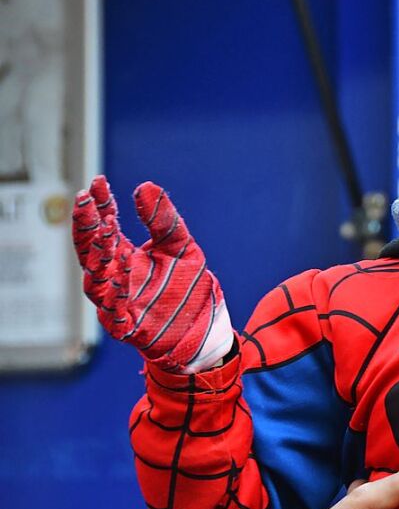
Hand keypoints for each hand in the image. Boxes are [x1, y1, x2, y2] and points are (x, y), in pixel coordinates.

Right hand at [72, 175, 233, 372]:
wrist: (201, 326)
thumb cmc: (185, 285)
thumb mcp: (180, 245)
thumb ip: (163, 219)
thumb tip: (145, 186)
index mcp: (123, 255)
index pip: (103, 225)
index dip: (98, 205)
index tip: (97, 183)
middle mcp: (114, 276)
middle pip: (91, 250)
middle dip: (87, 226)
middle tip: (87, 202)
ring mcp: (116, 301)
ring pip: (95, 280)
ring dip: (98, 257)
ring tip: (105, 232)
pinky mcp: (126, 325)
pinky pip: (113, 311)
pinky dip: (113, 294)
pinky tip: (120, 275)